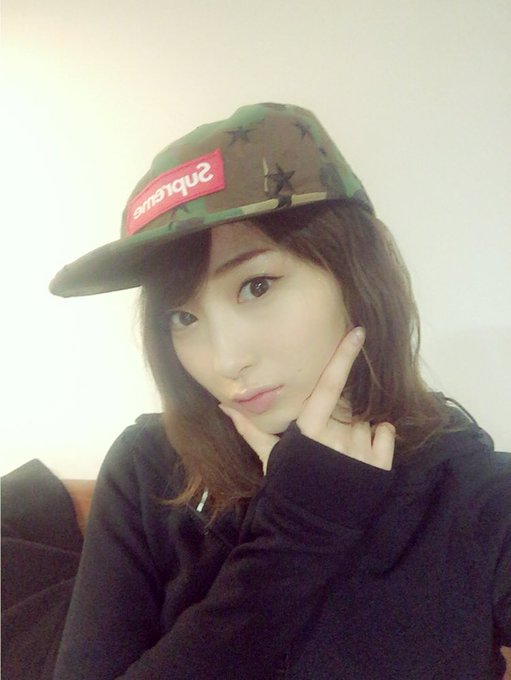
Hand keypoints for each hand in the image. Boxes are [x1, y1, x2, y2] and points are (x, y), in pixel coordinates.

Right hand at [219, 327, 394, 472]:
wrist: (311, 528)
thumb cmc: (288, 487)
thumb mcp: (269, 457)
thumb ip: (251, 428)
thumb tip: (224, 405)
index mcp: (311, 428)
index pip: (330, 384)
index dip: (344, 356)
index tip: (359, 332)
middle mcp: (338, 434)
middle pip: (349, 403)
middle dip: (342, 410)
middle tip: (330, 431)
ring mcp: (361, 449)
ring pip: (366, 417)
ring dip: (357, 425)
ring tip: (342, 448)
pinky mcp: (380, 465)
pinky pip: (386, 432)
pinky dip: (378, 435)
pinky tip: (363, 449)